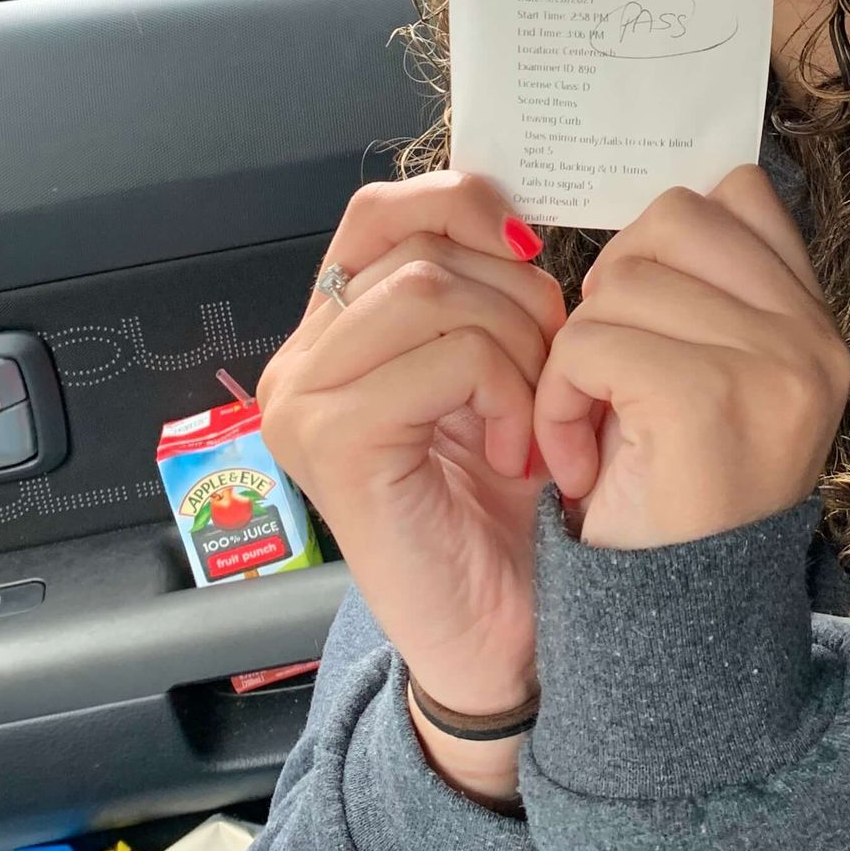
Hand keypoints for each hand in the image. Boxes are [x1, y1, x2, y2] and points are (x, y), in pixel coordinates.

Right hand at [254, 172, 564, 803]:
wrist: (505, 643)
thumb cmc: (512, 514)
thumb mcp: (501, 373)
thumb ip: (482, 294)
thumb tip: (513, 219)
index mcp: (336, 334)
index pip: (383, 209)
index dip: (465, 207)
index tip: (533, 260)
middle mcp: (301, 360)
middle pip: (412, 239)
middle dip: (512, 290)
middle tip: (548, 369)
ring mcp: (304, 401)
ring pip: (429, 289)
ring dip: (515, 343)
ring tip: (530, 415)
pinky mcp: (331, 443)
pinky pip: (443, 356)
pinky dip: (504, 391)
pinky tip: (513, 451)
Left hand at [531, 166, 849, 550]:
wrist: (678, 640)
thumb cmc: (673, 509)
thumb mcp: (716, 384)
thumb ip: (707, 296)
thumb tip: (651, 215)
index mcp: (819, 327)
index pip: (738, 194)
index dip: (665, 243)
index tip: (646, 325)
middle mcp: (814, 339)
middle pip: (672, 219)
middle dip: (616, 288)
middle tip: (611, 376)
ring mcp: (771, 364)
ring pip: (621, 279)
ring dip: (578, 354)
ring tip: (595, 432)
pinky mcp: (706, 396)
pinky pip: (588, 342)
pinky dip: (557, 401)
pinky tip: (579, 464)